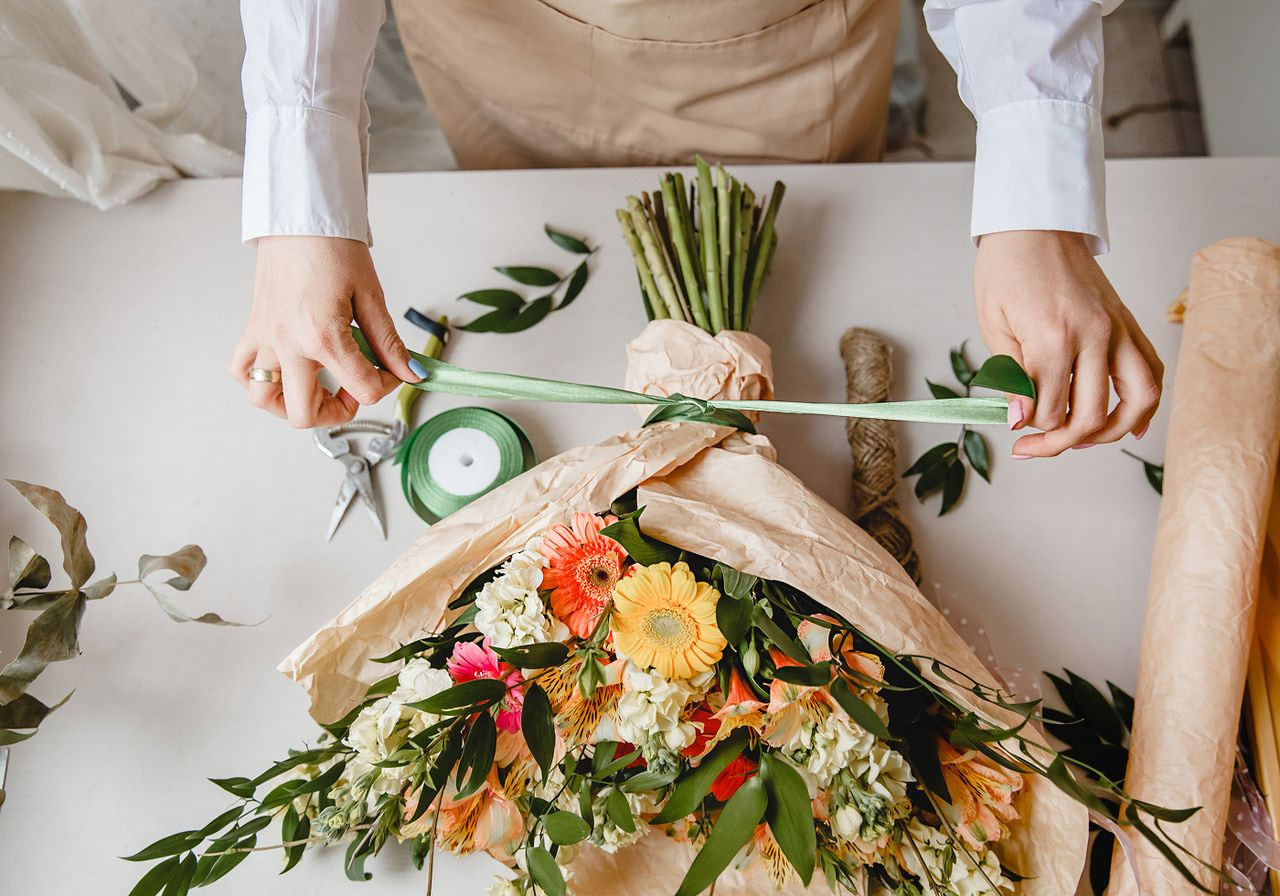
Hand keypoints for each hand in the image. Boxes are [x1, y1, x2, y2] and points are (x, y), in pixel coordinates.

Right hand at [229, 236, 417, 427]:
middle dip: (336, 412)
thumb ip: (388, 342)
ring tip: (316, 388)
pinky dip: (257, 380)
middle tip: (352, 391)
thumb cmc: (333, 247)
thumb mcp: (371, 296)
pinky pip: (240, 369)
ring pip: (263, 399)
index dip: (386, 385)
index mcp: (322, 336)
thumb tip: (410, 372)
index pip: (362, 389)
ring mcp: (266, 338)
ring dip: (291, 405)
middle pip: (304, 412)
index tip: (390, 368)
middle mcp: (288, 343)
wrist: (300, 217)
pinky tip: (284, 372)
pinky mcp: (253, 328)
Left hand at [974, 230, 1162, 457]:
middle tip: (1036, 446)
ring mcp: (1118, 329)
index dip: (1029, 427)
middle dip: (1062, 441)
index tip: (1014, 426)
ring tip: (1083, 441)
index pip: (1049, 409)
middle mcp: (1095, 335)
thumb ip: (1010, 375)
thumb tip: (1020, 419)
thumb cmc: (1008, 268)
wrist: (1036, 225)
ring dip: (1112, 431)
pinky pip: (1151, 370)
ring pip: (1139, 398)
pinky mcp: (1129, 324)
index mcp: (1053, 336)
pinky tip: (1127, 422)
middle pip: (1091, 414)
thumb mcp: (993, 323)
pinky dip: (1144, 402)